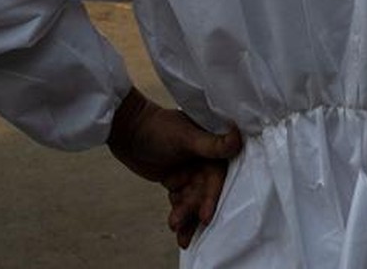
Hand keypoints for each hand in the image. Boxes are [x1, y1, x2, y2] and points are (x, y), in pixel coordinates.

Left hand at [107, 87, 242, 248]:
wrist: (127, 130)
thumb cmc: (157, 128)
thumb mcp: (185, 137)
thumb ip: (212, 144)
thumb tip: (239, 138)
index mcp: (214, 144)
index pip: (219, 174)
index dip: (213, 195)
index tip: (205, 216)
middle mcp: (207, 158)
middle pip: (206, 191)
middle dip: (198, 211)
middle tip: (191, 227)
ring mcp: (192, 171)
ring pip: (194, 200)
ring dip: (189, 218)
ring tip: (183, 239)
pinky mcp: (179, 181)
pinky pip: (183, 201)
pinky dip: (181, 215)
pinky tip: (177, 230)